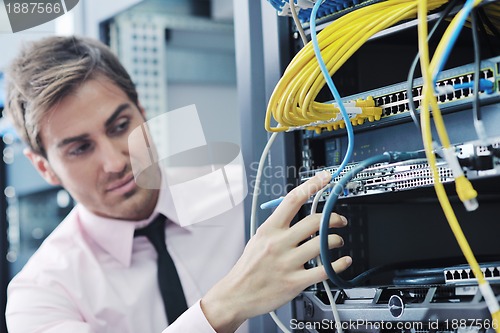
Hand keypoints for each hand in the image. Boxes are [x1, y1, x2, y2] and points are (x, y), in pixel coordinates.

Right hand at [201, 170, 351, 331]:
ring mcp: (287, 263)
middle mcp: (279, 243)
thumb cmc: (249, 267)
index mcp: (270, 229)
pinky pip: (324, 270)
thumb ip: (278, 226)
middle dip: (334, 218)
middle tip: (340, 220)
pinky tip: (343, 261)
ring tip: (337, 242)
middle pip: (315, 221)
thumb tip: (298, 212)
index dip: (312, 185)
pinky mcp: (295, 282)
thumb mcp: (258, 238)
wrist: (236, 294)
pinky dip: (339, 264)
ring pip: (323, 244)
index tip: (325, 178)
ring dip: (337, 241)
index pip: (293, 200)